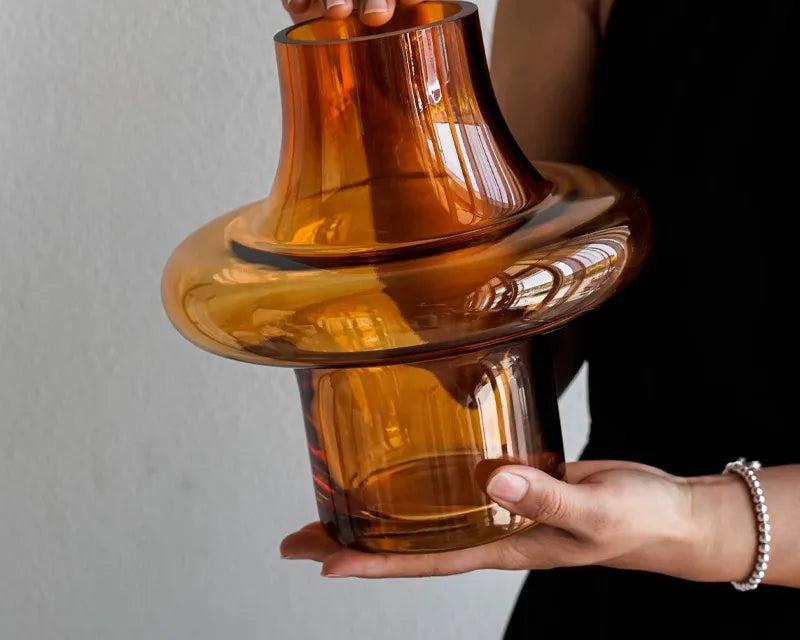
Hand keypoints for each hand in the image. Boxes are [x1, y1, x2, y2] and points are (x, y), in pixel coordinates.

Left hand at [280, 460, 700, 578]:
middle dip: (357, 544)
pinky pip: (459, 486)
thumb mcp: (595, 511)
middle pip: (414, 544)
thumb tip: (493, 481)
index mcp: (506, 547)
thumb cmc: (639, 520)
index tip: (321, 561)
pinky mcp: (516, 482)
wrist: (671, 512)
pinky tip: (412, 472)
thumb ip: (546, 499)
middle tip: (301, 537)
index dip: (373, 564)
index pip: (426, 562)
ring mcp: (503, 509)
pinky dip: (427, 483)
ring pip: (431, 515)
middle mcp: (494, 532)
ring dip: (385, 514)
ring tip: (338, 507)